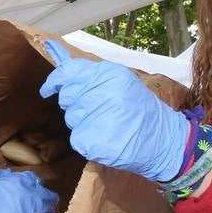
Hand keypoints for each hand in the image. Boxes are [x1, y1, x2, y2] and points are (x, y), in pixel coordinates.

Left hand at [39, 41, 189, 181]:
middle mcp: (101, 92)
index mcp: (110, 74)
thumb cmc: (142, 111)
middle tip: (99, 110)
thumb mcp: (124, 83)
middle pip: (68, 97)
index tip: (47, 89)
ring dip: (84, 123)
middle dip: (76, 104)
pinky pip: (77, 137)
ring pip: (72, 118)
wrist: (164, 141)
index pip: (70, 73)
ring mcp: (96, 116)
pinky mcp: (91, 140)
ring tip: (108, 124)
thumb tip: (62, 71)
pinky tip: (106, 138)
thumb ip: (95, 77)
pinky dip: (88, 140)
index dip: (55, 81)